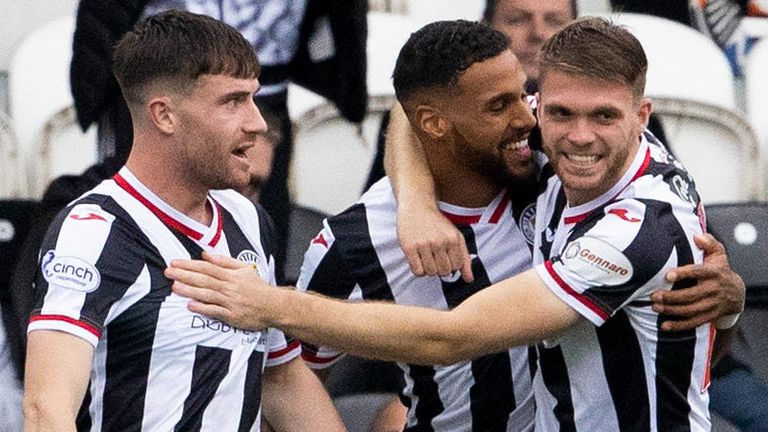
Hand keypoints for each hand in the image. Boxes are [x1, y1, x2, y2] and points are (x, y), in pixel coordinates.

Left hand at [164, 252, 283, 329]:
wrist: (274, 306)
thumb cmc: (258, 288)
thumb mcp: (244, 269)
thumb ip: (225, 261)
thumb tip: (206, 255)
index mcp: (232, 275)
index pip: (207, 268)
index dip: (190, 265)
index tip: (175, 262)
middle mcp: (230, 287)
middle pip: (205, 280)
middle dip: (185, 275)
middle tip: (169, 272)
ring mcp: (231, 302)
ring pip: (207, 295)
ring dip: (190, 291)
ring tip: (175, 287)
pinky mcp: (232, 316)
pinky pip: (215, 311)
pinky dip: (203, 308)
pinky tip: (190, 305)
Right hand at [397, 202, 472, 281]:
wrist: (417, 207)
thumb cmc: (437, 224)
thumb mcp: (455, 236)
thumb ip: (464, 258)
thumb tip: (469, 280)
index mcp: (452, 239)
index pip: (457, 266)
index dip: (451, 265)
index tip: (445, 257)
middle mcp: (439, 242)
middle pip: (444, 272)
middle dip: (440, 268)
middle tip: (435, 258)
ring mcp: (423, 245)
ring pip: (430, 273)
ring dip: (428, 269)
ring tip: (426, 257)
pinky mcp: (409, 247)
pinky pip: (417, 271)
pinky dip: (418, 270)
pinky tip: (418, 259)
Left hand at [652, 233, 745, 330]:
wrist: (736, 294)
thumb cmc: (720, 270)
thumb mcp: (718, 254)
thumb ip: (709, 243)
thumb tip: (697, 236)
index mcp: (714, 273)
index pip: (698, 272)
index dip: (683, 274)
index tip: (667, 276)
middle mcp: (714, 290)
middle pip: (690, 295)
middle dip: (670, 297)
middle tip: (653, 295)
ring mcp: (712, 305)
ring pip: (690, 310)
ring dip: (671, 310)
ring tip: (655, 307)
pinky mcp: (710, 316)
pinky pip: (694, 323)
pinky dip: (679, 326)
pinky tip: (664, 325)